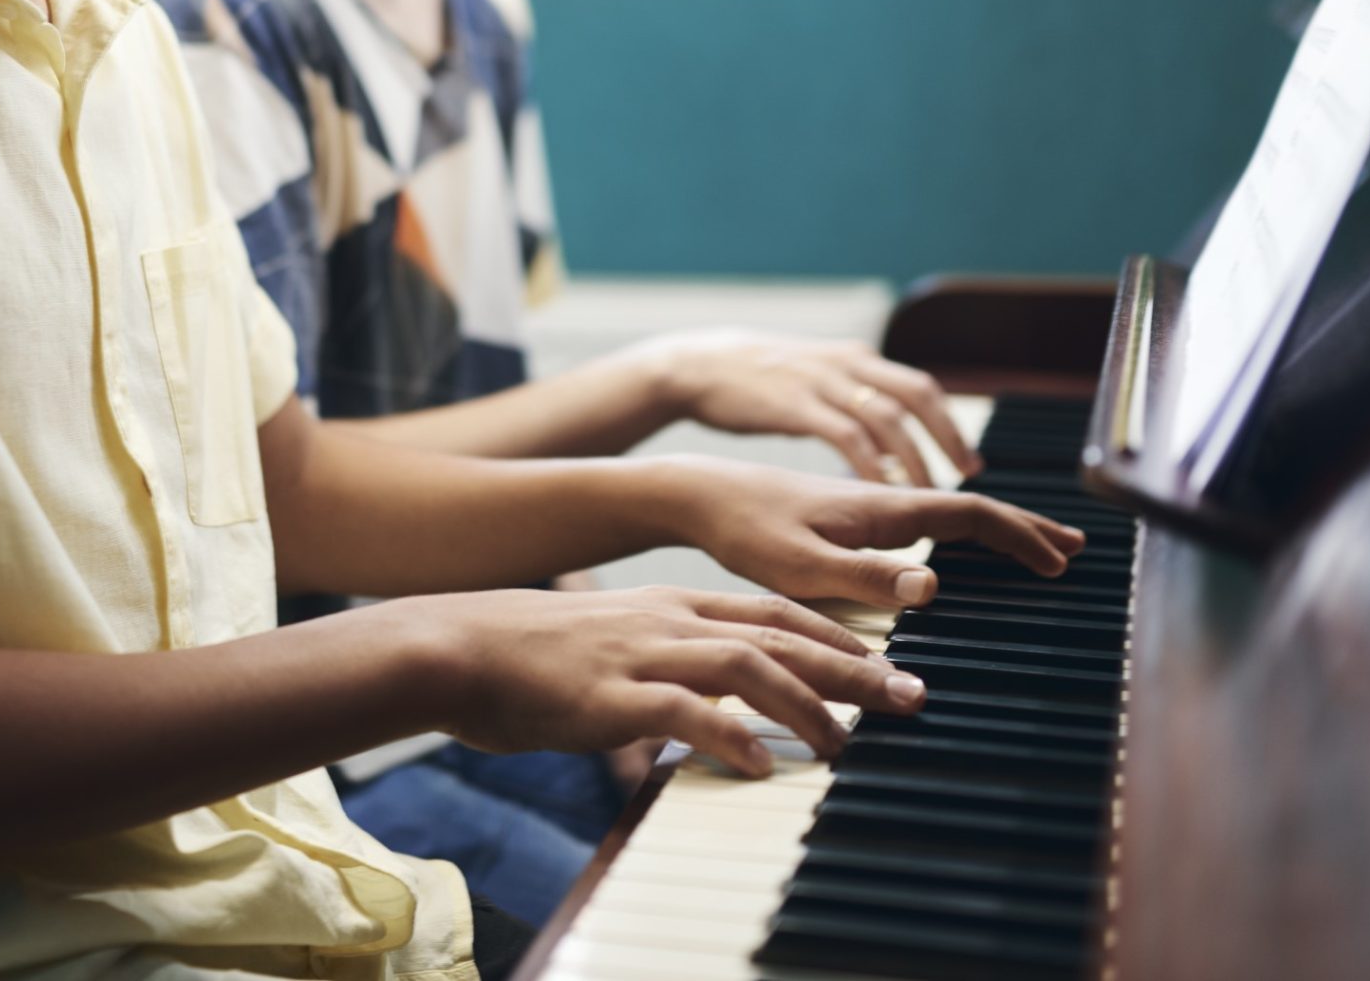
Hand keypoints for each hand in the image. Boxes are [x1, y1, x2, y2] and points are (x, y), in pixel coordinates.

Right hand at [399, 586, 929, 776]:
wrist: (460, 645)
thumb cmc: (532, 656)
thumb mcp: (617, 643)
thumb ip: (670, 665)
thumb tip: (716, 708)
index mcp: (675, 604)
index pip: (776, 612)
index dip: (838, 636)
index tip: (888, 661)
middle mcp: (671, 620)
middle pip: (782, 635)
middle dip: (854, 667)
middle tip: (909, 697)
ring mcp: (643, 653)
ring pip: (747, 665)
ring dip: (806, 704)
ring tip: (844, 743)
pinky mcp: (612, 694)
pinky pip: (683, 711)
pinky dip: (727, 736)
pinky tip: (758, 764)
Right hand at [630, 329, 979, 485]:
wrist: (696, 365)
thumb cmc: (759, 382)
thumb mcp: (816, 380)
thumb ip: (852, 403)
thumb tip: (889, 445)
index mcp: (857, 360)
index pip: (921, 387)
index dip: (950, 425)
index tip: (970, 464)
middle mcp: (847, 365)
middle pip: (917, 395)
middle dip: (947, 437)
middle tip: (968, 477)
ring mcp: (821, 382)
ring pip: (887, 417)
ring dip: (914, 457)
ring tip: (930, 493)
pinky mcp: (794, 404)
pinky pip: (845, 434)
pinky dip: (869, 462)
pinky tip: (880, 489)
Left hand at [660, 457, 1086, 607]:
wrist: (701, 493)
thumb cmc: (745, 531)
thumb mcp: (803, 565)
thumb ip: (867, 577)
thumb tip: (934, 585)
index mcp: (883, 509)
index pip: (970, 516)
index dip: (1019, 538)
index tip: (1058, 563)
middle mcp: (884, 501)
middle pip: (971, 509)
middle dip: (1026, 528)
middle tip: (1074, 548)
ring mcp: (868, 505)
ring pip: (949, 512)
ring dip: (999, 527)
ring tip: (1032, 544)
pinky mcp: (849, 514)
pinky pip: (923, 519)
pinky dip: (959, 530)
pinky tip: (954, 548)